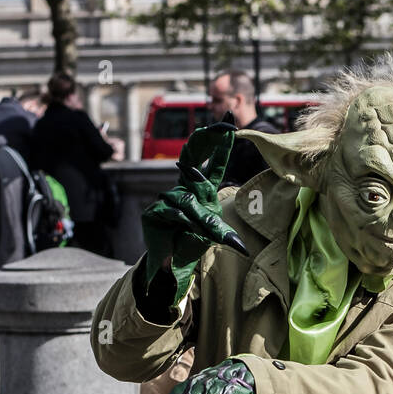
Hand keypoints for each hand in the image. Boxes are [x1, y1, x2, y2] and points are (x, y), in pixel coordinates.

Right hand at [140, 115, 247, 309]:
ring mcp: (167, 199)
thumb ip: (217, 227)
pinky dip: (184, 224)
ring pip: (189, 200)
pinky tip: (184, 229)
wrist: (170, 267)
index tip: (230, 126)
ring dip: (200, 217)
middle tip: (218, 127)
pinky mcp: (153, 214)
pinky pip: (175, 214)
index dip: (219, 146)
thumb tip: (238, 241)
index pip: (211, 166)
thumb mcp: (210, 234)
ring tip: (206, 231)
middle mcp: (183, 190)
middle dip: (206, 142)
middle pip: (193, 160)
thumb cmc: (190, 245)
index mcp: (199, 191)